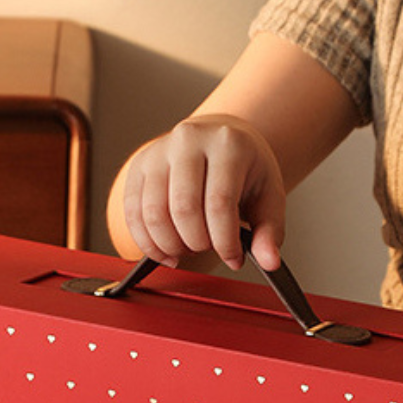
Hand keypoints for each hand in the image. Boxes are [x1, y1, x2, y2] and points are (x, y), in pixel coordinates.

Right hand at [116, 114, 285, 272]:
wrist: (217, 142)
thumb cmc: (244, 171)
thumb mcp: (268, 198)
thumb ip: (270, 232)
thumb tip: (269, 263)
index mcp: (227, 144)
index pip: (219, 204)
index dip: (224, 242)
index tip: (232, 259)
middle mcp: (189, 140)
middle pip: (184, 210)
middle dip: (196, 244)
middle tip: (208, 249)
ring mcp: (159, 151)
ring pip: (154, 214)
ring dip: (170, 246)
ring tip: (187, 249)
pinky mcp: (139, 166)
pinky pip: (133, 214)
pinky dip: (146, 242)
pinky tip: (164, 251)